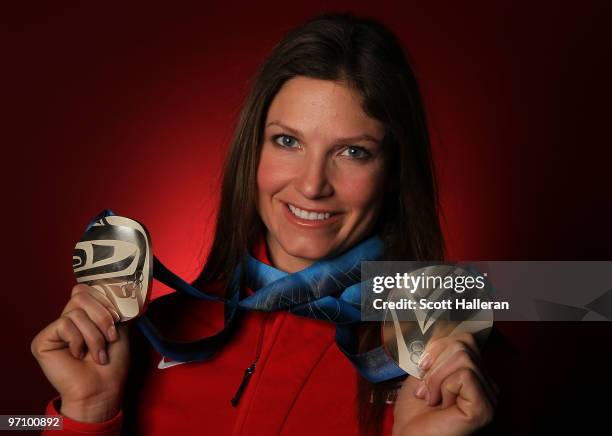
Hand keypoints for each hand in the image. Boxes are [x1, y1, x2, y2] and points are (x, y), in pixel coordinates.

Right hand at [31, 284, 129, 422]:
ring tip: (97, 353)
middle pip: (82, 294)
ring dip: (94, 335)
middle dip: (102, 317)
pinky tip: (78, 356)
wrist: (103, 387)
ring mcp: (56, 328)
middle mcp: (70, 318)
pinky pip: (64, 324)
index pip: (90, 289)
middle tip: (109, 338)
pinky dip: (78, 340)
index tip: (118, 318)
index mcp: (87, 314)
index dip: (106, 301)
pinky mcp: (43, 339)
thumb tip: (115, 286)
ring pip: (76, 312)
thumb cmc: (113, 362)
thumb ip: (111, 306)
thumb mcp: (119, 327)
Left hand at [392, 333, 497, 435]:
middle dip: (435, 364)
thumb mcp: (424, 370)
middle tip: (426, 390)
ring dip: (436, 378)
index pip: (465, 339)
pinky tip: (442, 406)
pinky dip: (445, 387)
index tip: (423, 366)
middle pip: (463, 344)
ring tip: (433, 399)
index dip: (438, 346)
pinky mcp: (484, 407)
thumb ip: (437, 350)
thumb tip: (440, 327)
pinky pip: (464, 375)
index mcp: (474, 373)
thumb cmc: (414, 409)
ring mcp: (489, 396)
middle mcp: (487, 384)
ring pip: (463, 357)